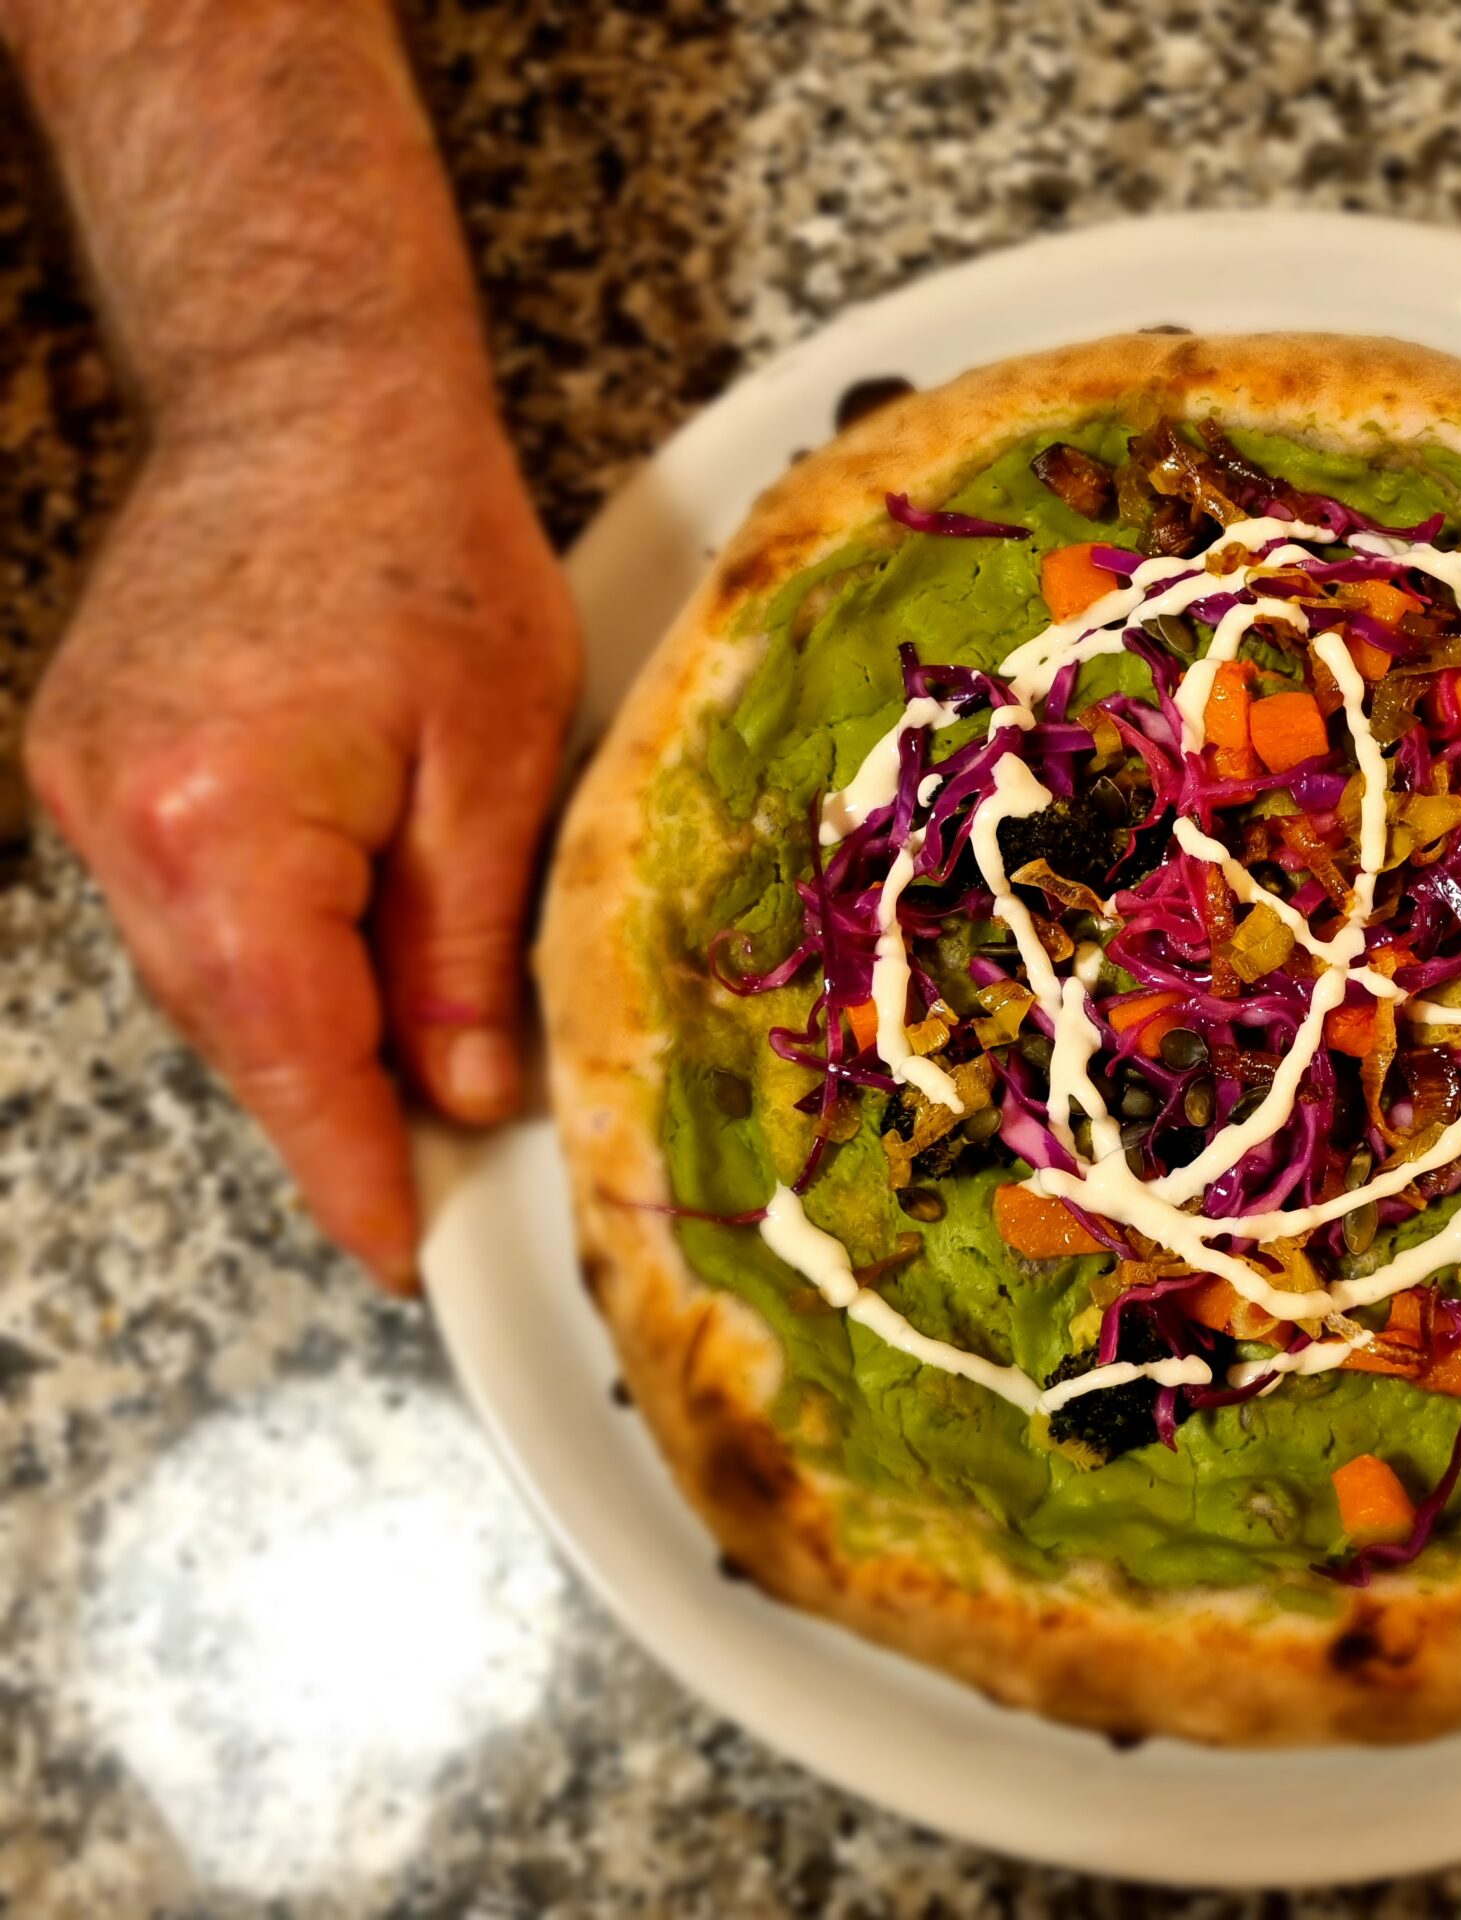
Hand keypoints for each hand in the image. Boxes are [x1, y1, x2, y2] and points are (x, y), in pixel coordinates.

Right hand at [26, 369, 578, 1287]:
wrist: (307, 395)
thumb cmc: (430, 548)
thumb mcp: (499, 764)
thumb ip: (464, 945)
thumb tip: (460, 1091)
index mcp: (228, 824)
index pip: (290, 1052)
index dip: (346, 1165)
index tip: (394, 1251)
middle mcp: (124, 818)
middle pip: (234, 1026)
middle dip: (328, 1107)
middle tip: (420, 1175)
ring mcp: (85, 786)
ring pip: (202, 975)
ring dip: (295, 1029)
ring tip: (396, 1069)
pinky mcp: (88, 759)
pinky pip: (179, 908)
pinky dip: (258, 952)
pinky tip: (332, 957)